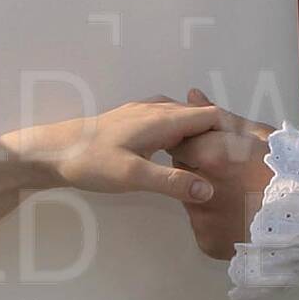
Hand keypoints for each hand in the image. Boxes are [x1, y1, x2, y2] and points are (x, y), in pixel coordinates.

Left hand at [0, 96, 229, 204]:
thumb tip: (209, 190)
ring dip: (197, 130)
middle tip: (237, 156)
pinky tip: (175, 150)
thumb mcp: (134, 177)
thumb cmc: (90, 162)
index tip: (248, 149)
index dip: (230, 129)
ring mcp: (139, 113)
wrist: (51, 151)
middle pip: (196, 114)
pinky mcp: (128, 121)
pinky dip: (179, 131)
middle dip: (218, 131)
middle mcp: (154, 110)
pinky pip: (164, 120)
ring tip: (212, 154)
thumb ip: (172, 182)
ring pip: (179, 116)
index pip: (208, 115)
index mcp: (161, 119)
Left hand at [166, 88, 273, 260]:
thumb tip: (193, 96)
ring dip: (206, 194)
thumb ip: (220, 116)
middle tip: (230, 174)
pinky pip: (203, 226)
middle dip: (199, 169)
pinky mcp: (206, 241)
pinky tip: (238, 217)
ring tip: (239, 196)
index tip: (216, 151)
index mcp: (211, 155)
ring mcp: (201, 218)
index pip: (182, 143)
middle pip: (184, 172)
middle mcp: (199, 186)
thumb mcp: (260, 134)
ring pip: (191, 199)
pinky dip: (215, 221)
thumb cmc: (290, 171)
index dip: (198, 145)